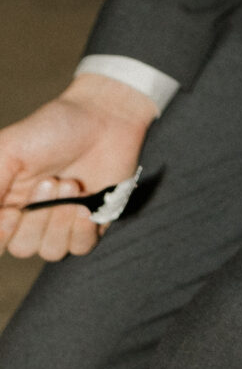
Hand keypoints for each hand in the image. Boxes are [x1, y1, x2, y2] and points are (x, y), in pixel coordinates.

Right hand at [0, 73, 154, 260]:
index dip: (2, 234)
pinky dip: (81, 230)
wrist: (104, 117)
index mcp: (7, 200)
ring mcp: (61, 221)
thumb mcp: (9, 148)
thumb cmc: (53, 127)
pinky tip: (86, 205)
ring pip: (51, 251)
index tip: (13, 212)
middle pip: (22, 247)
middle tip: (52, 181)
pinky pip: (80, 248)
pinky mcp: (91, 222)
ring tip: (72, 183)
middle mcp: (32, 216)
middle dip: (38, 217)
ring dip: (60, 221)